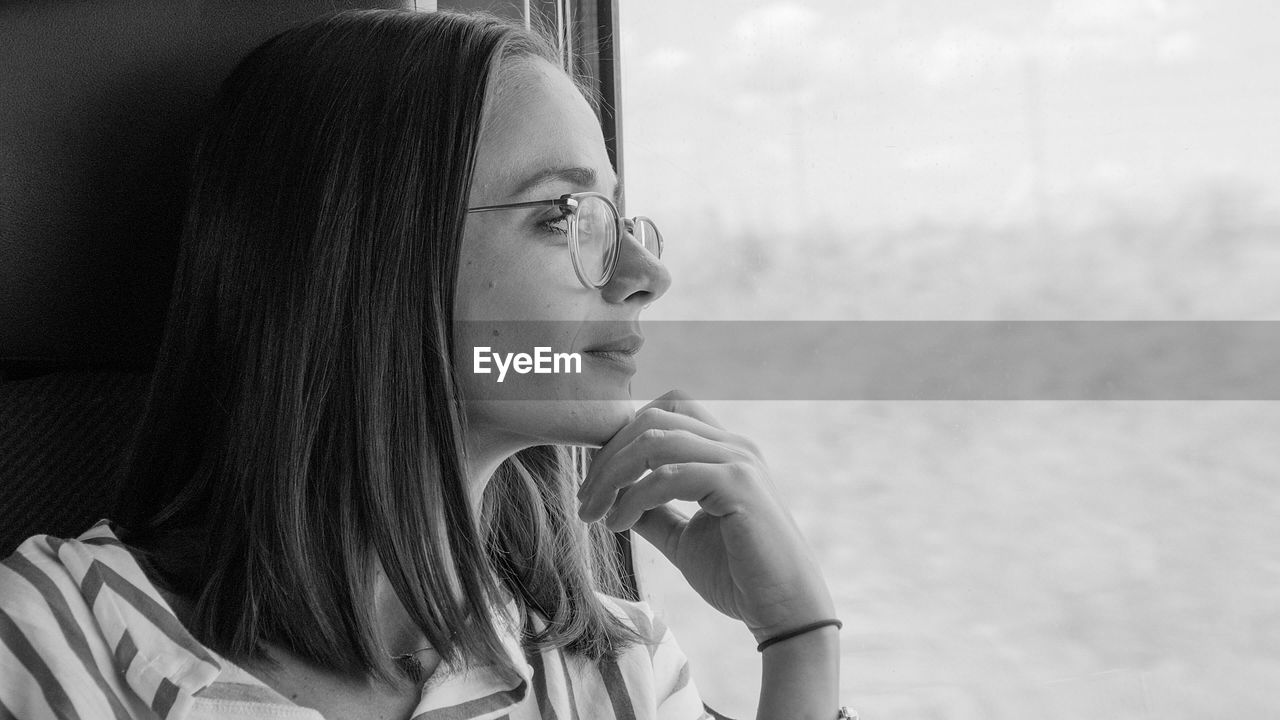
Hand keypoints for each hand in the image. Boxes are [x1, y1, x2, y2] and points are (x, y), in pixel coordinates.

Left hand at [576, 389, 835, 641]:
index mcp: (724, 451)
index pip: (666, 411)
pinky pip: (669, 475)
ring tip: (594, 512)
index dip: (622, 436)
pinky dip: (634, 497)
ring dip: (613, 475)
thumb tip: (613, 497)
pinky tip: (619, 524)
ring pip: (655, 440)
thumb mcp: (683, 538)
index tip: (595, 479)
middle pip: (653, 418)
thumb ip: (652, 512)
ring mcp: (738, 461)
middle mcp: (733, 446)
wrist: (785, 610)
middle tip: (586, 499)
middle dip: (608, 455)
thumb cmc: (739, 576)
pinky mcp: (738, 485)